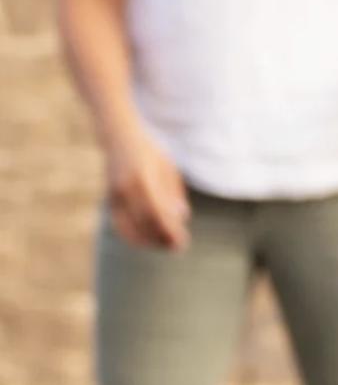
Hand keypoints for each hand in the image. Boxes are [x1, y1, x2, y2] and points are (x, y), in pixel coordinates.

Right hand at [105, 127, 189, 249]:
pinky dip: (132, 236)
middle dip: (161, 238)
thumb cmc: (149, 152)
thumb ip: (173, 193)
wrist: (118, 137)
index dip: (169, 230)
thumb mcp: (168, 168)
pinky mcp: (109, 199)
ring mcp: (114, 194)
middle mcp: (125, 188)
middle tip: (178, 247)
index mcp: (143, 178)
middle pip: (144, 222)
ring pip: (129, 226)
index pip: (157, 212)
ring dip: (148, 240)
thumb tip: (181, 217)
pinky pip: (119, 224)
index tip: (182, 242)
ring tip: (166, 245)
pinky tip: (147, 241)